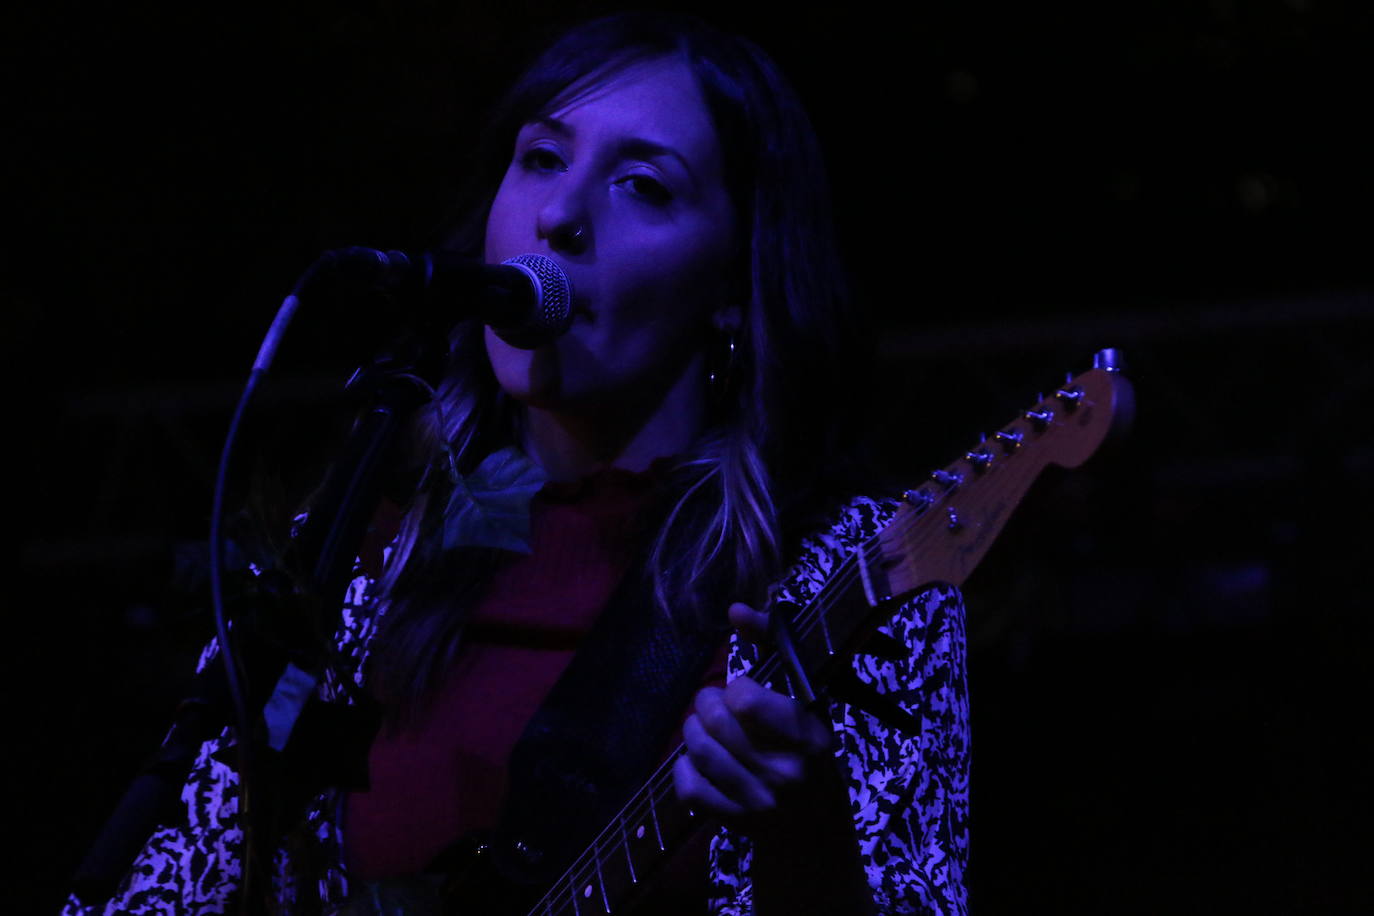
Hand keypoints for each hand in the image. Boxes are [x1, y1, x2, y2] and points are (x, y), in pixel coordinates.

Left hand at [673, 602, 833, 830]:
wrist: (815, 830)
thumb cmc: (809, 751)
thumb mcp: (808, 699)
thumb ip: (774, 646)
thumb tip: (734, 609)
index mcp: (809, 738)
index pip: (746, 700)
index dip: (736, 688)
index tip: (743, 692)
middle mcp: (784, 772)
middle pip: (716, 721)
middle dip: (706, 703)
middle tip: (713, 703)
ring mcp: (757, 801)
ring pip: (698, 750)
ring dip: (693, 729)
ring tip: (703, 726)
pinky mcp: (733, 823)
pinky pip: (688, 786)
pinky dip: (684, 766)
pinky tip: (698, 760)